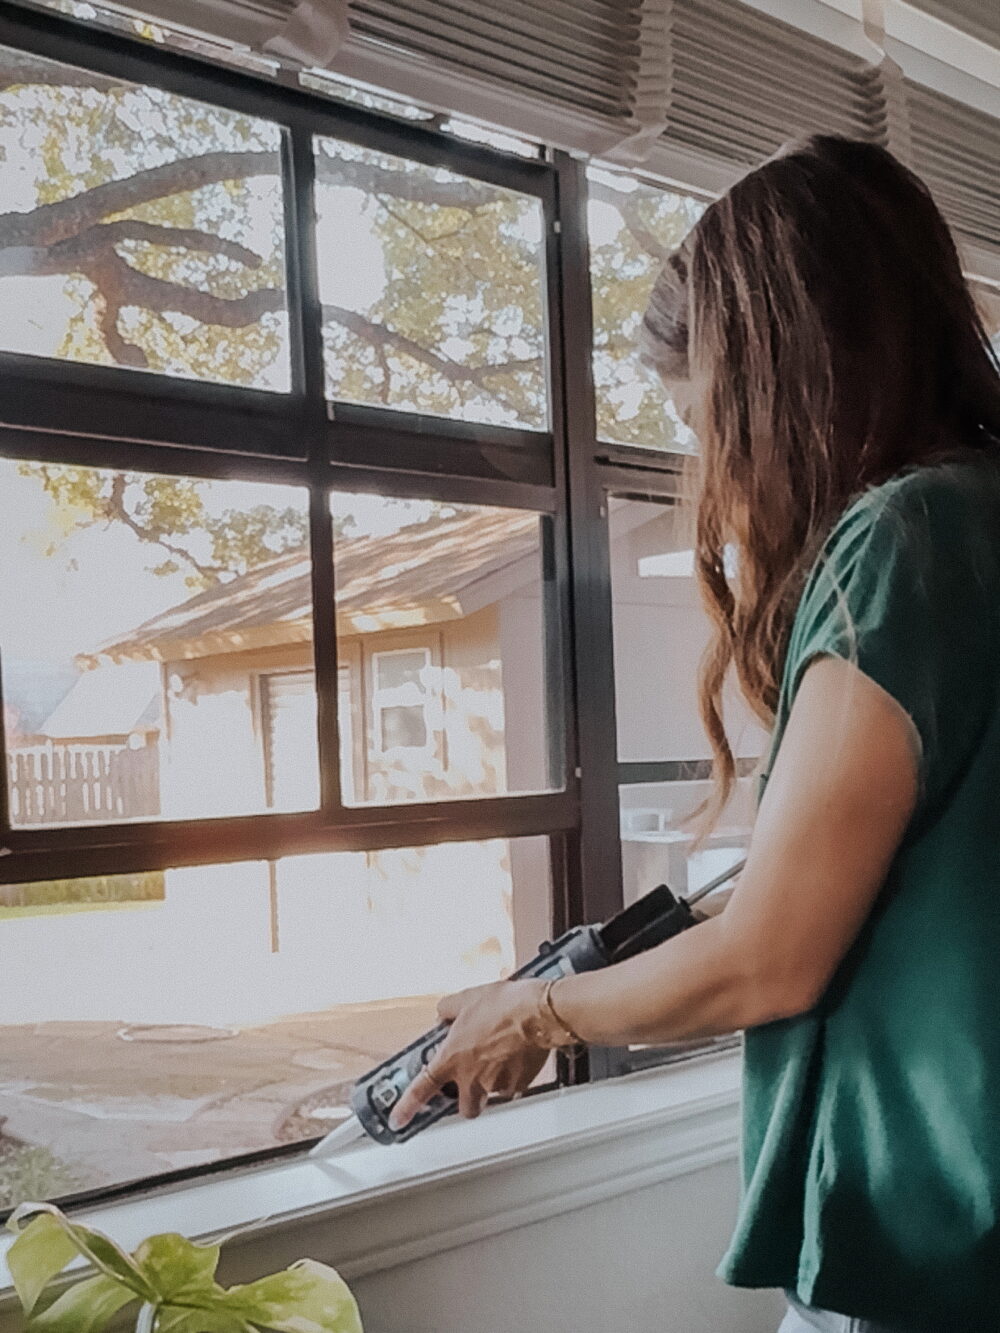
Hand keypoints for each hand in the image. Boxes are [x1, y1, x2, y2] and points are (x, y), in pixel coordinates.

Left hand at [388, 980, 549, 1130]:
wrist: (537, 1012)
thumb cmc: (502, 1005)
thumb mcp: (465, 999)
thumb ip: (447, 1010)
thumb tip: (443, 1015)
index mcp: (452, 1058)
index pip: (422, 1089)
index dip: (407, 1107)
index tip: (398, 1119)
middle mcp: (472, 1077)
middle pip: (465, 1108)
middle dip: (466, 1100)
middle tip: (469, 1083)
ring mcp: (496, 1083)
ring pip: (490, 1095)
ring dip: (491, 1082)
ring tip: (499, 1056)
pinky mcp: (519, 1083)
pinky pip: (512, 1086)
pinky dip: (512, 1075)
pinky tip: (515, 1054)